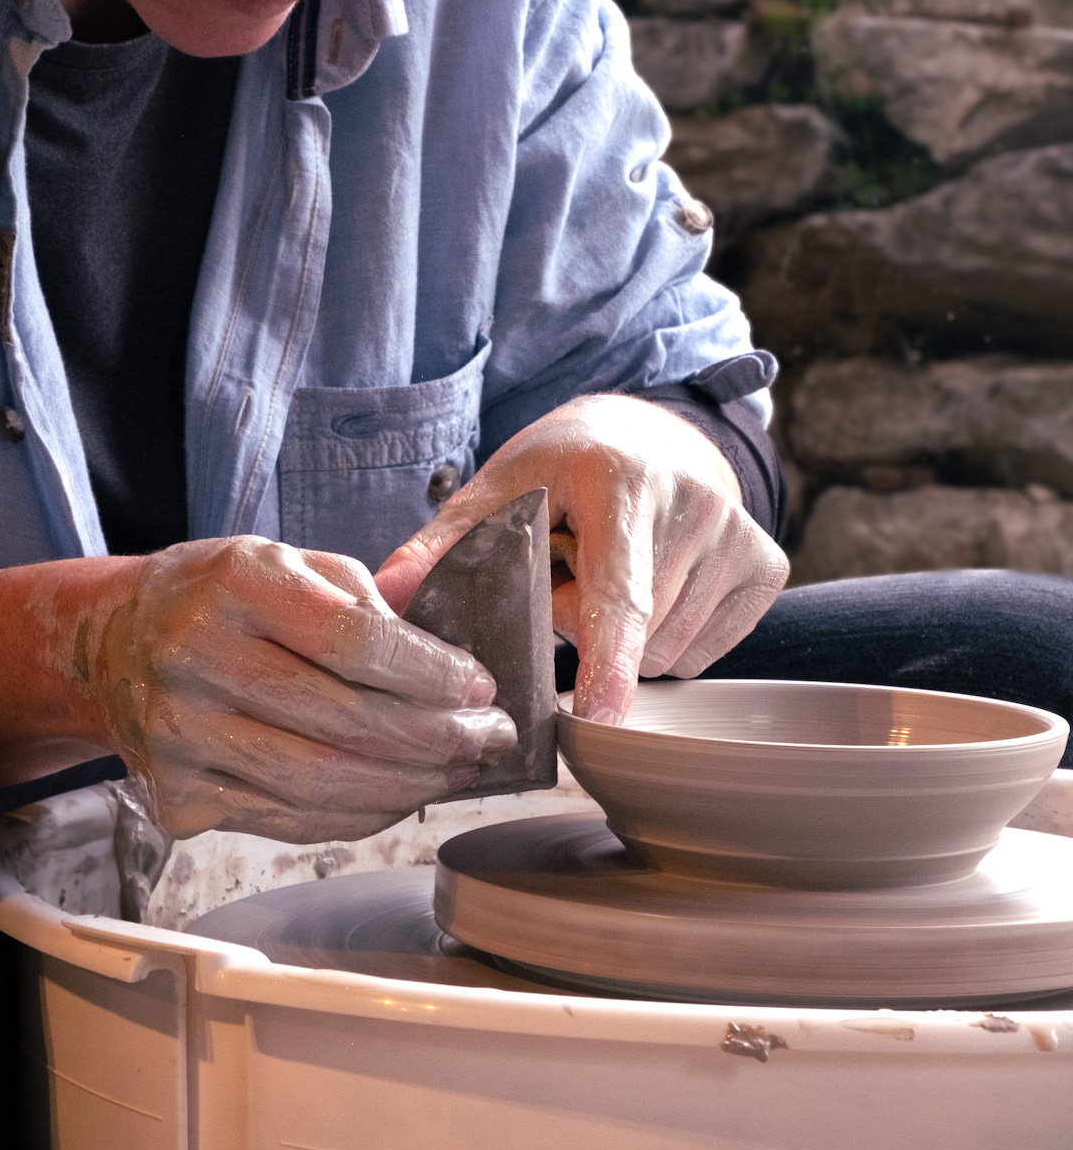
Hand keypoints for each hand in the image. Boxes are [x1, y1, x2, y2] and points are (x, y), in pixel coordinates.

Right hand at [90, 536, 515, 838]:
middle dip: (438, 738)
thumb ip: (366, 600)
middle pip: (347, 721)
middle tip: (491, 739)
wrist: (113, 642)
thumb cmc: (221, 595)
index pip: (354, 641)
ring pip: (322, 785)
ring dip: (409, 786)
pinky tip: (400, 795)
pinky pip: (291, 822)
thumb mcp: (289, 560)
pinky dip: (360, 816)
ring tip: (457, 771)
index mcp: (236, 584)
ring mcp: (182, 735)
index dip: (430, 672)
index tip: (480, 688)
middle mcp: (198, 659)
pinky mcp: (177, 795)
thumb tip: (451, 663)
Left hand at [376, 396, 788, 723]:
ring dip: (624, 639)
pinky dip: (666, 640)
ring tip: (608, 571)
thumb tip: (382, 596)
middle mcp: (695, 503)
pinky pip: (701, 653)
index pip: (618, 590)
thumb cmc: (564, 470)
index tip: (600, 714)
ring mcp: (740, 534)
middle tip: (568, 567)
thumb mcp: (497, 488)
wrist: (648, 435)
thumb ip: (442, 545)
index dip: (607, 658)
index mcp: (623, 480)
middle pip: (633, 633)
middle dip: (583, 623)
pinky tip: (652, 587)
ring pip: (667, 653)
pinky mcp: (767, 566)